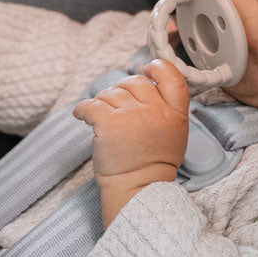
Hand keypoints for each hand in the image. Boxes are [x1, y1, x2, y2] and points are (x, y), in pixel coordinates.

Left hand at [73, 59, 188, 224]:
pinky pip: (90, 104)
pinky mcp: (108, 124)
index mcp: (175, 113)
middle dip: (123, 90)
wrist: (137, 189)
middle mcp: (155, 111)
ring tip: (103, 119)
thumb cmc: (152, 164)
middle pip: (135, 82)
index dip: (156, 67)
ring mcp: (131, 116)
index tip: (146, 69)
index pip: (171, 75)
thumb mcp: (174, 134)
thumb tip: (146, 82)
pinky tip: (82, 116)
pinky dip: (83, 109)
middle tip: (118, 107)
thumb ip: (165, 108)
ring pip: (111, 93)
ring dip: (103, 103)